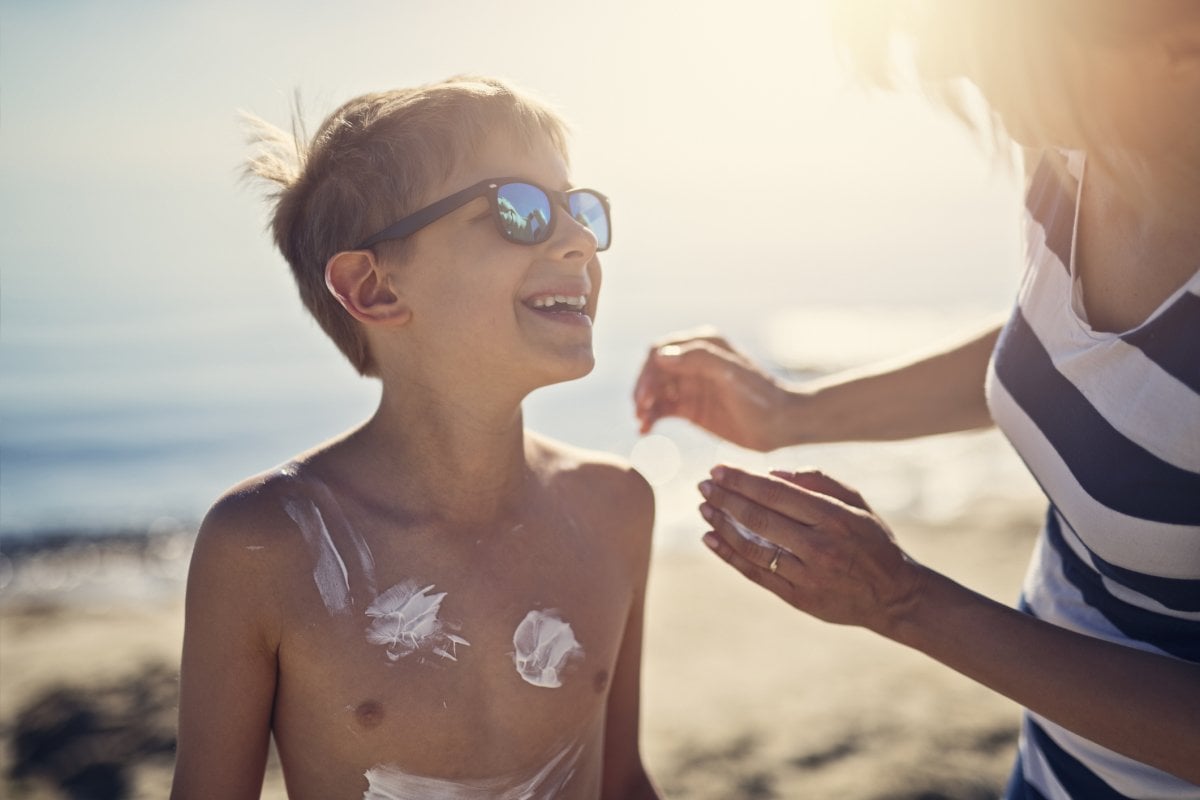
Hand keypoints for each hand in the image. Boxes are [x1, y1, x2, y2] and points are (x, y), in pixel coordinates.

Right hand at [632, 327, 793, 451]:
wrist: (782, 425)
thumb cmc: (760, 396)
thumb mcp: (731, 373)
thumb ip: (698, 359)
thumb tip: (661, 356)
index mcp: (702, 345)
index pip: (661, 351)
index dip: (648, 372)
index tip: (645, 396)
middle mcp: (693, 362)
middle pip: (654, 372)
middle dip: (643, 389)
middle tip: (640, 411)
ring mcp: (691, 386)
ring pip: (656, 391)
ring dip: (644, 405)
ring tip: (642, 423)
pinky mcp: (692, 408)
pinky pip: (663, 409)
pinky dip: (651, 417)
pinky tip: (645, 430)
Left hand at [697, 465, 925, 634]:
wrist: (894, 596)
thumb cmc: (872, 541)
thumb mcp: (856, 503)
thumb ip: (819, 482)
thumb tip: (772, 472)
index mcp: (834, 516)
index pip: (776, 492)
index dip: (742, 480)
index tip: (717, 470)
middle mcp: (819, 545)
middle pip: (759, 518)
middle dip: (725, 499)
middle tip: (703, 486)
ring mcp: (807, 574)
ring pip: (753, 547)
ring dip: (722, 525)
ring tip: (704, 508)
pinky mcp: (798, 598)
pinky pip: (755, 574)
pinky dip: (729, 555)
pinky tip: (710, 538)